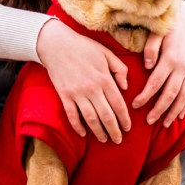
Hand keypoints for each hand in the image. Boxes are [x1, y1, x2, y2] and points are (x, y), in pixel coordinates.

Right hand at [36, 19, 130, 143]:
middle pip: (106, 115)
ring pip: (91, 118)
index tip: (128, 128)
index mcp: (105, 78)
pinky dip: (78, 126)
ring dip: (99, 132)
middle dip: (114, 130)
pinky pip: (72, 115)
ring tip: (105, 140)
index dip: (124, 119)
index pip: (119, 104)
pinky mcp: (64, 95)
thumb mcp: (107, 53)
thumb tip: (126, 88)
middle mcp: (92, 88)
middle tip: (118, 140)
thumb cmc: (84, 47)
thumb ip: (120, 69)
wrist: (56, 44)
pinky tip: (84, 134)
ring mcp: (77, 93)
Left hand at [133, 2, 184, 127]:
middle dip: (159, 109)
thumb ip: (151, 48)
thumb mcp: (157, 32)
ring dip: (173, 112)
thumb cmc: (169, 26)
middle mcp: (182, 67)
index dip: (145, 96)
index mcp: (170, 58)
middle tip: (148, 121)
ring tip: (164, 124)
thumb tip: (146, 65)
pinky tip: (179, 116)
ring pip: (182, 96)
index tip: (134, 105)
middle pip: (170, 94)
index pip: (156, 82)